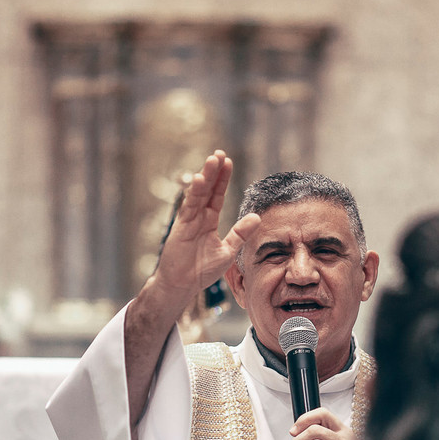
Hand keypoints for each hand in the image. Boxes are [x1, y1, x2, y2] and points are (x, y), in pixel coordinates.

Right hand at [152, 150, 259, 299]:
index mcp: (208, 221)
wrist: (182, 285)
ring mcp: (188, 221)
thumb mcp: (227, 251)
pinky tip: (200, 180)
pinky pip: (189, 207)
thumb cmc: (201, 270)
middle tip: (220, 154)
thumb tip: (257, 217)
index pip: (217, 196)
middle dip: (214, 172)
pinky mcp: (181, 228)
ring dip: (206, 177)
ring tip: (212, 160)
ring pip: (198, 194)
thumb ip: (240, 234)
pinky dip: (194, 194)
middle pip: (207, 190)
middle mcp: (198, 217)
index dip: (222, 180)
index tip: (228, 163)